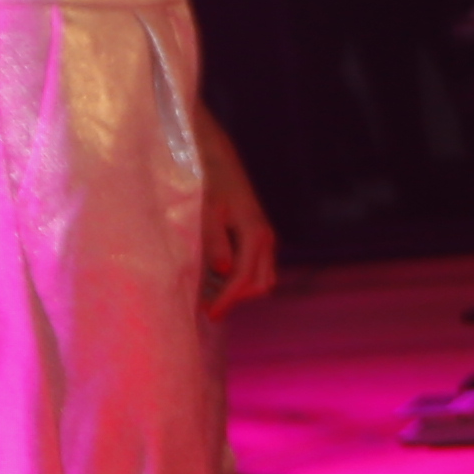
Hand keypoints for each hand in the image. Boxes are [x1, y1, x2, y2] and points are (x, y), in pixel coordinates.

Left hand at [195, 114, 279, 314]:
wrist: (218, 159)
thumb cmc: (210, 183)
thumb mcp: (207, 212)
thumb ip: (215, 242)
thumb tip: (224, 271)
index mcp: (255, 234)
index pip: (244, 278)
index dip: (226, 299)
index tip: (208, 314)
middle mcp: (266, 239)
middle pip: (259, 285)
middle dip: (235, 299)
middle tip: (206, 307)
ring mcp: (266, 240)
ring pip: (262, 279)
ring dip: (239, 292)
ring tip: (210, 294)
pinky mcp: (259, 239)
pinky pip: (257, 269)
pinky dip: (241, 281)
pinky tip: (217, 279)